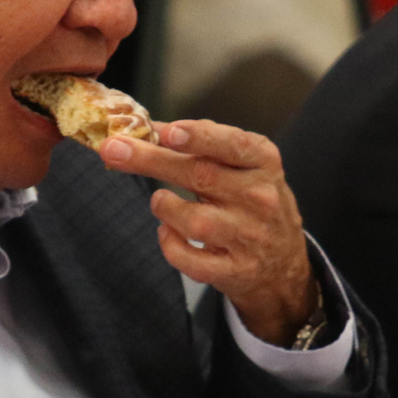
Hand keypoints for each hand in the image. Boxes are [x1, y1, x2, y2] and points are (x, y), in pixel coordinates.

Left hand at [99, 120, 316, 344]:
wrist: (283, 263)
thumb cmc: (251, 202)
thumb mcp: (239, 166)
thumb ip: (199, 144)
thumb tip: (146, 127)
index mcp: (262, 163)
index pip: (233, 145)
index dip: (199, 137)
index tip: (167, 132)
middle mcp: (259, 198)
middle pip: (201, 176)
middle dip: (152, 160)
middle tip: (114, 149)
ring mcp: (248, 237)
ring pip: (195, 221)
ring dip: (165, 207)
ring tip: (161, 201)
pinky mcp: (234, 270)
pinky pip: (190, 260)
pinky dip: (169, 245)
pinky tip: (168, 232)